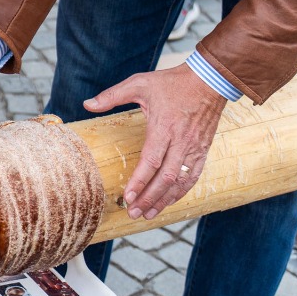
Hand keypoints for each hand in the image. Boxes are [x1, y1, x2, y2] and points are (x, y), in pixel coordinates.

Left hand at [85, 64, 226, 220]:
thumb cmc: (172, 82)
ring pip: (180, 182)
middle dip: (149, 198)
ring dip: (164, 200)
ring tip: (148, 214)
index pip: (151, 161)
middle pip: (166, 178)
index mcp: (164, 127)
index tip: (128, 196)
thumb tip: (87, 104)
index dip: (140, 181)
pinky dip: (181, 192)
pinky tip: (168, 202)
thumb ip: (112, 95)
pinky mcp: (203, 151)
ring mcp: (194, 148)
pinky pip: (193, 177)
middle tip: (133, 213)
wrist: (209, 80)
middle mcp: (181, 142)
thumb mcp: (139, 83)